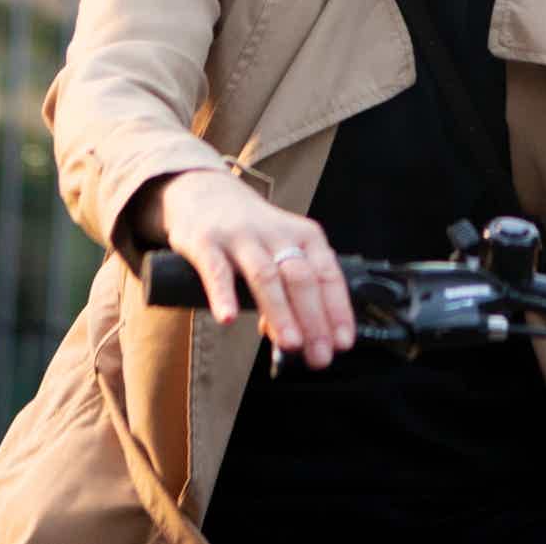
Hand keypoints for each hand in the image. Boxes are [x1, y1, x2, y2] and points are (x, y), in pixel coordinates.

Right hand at [142, 170, 356, 368]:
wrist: (203, 190)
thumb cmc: (250, 232)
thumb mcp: (278, 253)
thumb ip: (286, 296)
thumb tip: (291, 340)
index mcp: (304, 236)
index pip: (328, 275)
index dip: (337, 311)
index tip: (342, 343)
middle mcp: (276, 234)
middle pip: (301, 278)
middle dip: (313, 320)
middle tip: (319, 355)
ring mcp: (241, 236)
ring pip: (266, 275)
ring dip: (281, 312)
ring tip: (290, 343)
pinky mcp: (206, 241)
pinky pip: (217, 270)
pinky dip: (224, 294)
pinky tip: (229, 318)